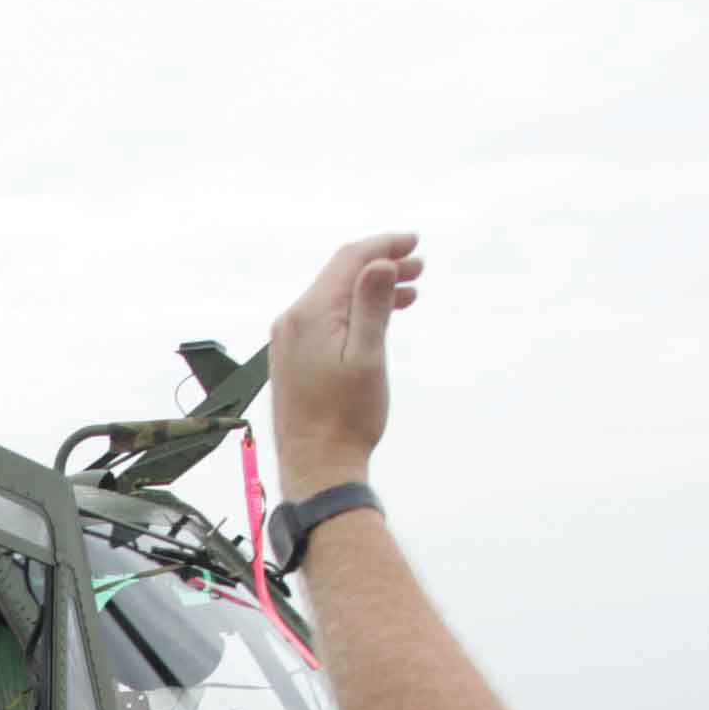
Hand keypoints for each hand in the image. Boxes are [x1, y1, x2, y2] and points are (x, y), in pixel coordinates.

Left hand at [266, 232, 422, 487]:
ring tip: (410, 292)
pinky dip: (355, 312)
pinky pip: (326, 320)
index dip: (383, 245)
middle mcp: (292, 321)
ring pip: (334, 298)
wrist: (317, 466)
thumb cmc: (346, 419)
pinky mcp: (293, 358)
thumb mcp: (367, 358)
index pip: (348, 260)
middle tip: (419, 267)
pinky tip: (379, 320)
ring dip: (371, 290)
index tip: (414, 243)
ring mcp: (289, 340)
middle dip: (381, 265)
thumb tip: (379, 262)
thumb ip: (372, 306)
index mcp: (310, 315)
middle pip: (340, 276)